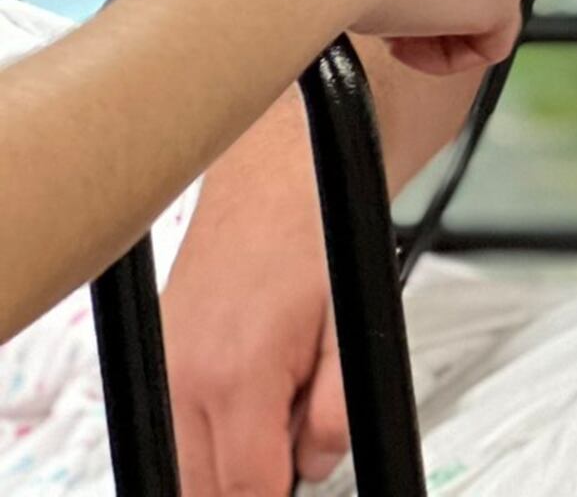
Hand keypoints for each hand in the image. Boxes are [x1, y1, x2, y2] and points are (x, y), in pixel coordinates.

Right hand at [163, 103, 351, 491]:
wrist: (284, 172)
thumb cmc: (319, 236)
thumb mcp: (356, 329)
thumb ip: (340, 409)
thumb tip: (318, 462)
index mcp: (236, 378)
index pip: (245, 491)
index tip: (298, 487)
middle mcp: (185, 378)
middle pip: (203, 490)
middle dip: (252, 486)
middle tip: (294, 456)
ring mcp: (165, 366)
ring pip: (183, 464)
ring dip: (227, 465)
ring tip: (279, 421)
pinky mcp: (159, 354)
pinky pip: (173, 426)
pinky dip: (209, 436)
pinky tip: (253, 401)